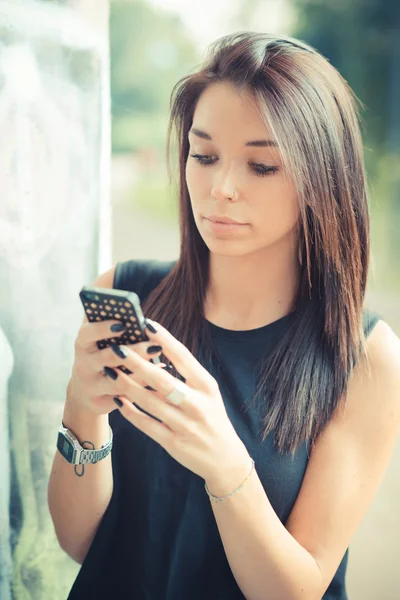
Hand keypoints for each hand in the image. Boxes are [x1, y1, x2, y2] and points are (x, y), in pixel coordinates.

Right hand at [68, 319, 165, 416]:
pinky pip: (124, 396)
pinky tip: (160, 376)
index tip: (124, 324)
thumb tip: (138, 316)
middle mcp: (83, 365)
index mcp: (83, 345)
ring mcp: (91, 386)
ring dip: (140, 371)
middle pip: (107, 357)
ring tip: (159, 361)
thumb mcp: (99, 342)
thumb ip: (112, 329)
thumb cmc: (99, 357)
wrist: (86, 392)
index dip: (103, 328)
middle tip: (153, 345)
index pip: (87, 333)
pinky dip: (143, 386)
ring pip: (116, 380)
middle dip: (132, 351)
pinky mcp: (100, 403)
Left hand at [107, 319, 250, 483]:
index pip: (183, 357)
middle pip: (162, 380)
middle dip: (138, 363)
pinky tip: (118, 400)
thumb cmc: (212, 416)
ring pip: (150, 402)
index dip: (164, 339)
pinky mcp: (173, 443)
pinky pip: (146, 425)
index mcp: (207, 386)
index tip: (146, 323)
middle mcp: (197, 404)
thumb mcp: (207, 392)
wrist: (225, 458)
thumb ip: (186, 373)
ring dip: (127, 386)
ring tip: (110, 371)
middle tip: (117, 348)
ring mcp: (185, 425)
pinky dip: (130, 412)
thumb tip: (157, 346)